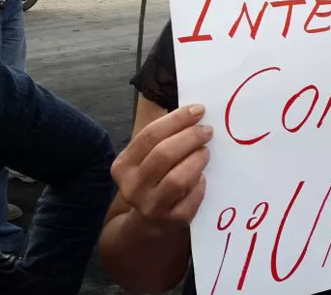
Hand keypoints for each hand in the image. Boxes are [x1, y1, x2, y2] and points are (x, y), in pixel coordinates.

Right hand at [111, 105, 211, 231]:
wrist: (151, 221)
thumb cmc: (154, 179)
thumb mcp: (147, 158)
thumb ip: (163, 137)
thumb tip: (194, 112)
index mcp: (123, 166)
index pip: (150, 136)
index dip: (177, 119)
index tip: (198, 110)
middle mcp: (132, 187)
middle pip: (164, 154)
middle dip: (190, 137)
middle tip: (207, 130)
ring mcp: (152, 206)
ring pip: (178, 178)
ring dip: (196, 159)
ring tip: (205, 151)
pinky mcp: (173, 220)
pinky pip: (192, 196)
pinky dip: (201, 183)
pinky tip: (202, 176)